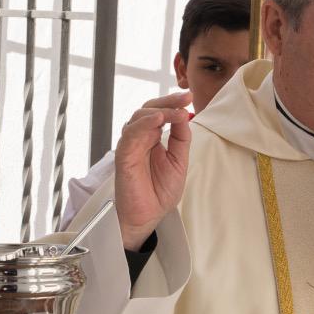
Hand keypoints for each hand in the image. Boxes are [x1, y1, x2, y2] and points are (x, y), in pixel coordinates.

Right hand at [114, 91, 192, 249]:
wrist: (149, 216)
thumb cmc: (159, 192)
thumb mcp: (179, 161)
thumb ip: (180, 138)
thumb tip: (185, 115)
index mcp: (153, 138)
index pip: (160, 112)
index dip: (173, 103)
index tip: (189, 97)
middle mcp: (140, 139)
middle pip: (149, 109)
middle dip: (168, 101)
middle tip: (185, 98)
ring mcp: (131, 146)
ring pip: (139, 117)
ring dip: (159, 110)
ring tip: (176, 111)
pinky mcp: (124, 156)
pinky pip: (130, 134)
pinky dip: (143, 124)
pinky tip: (157, 119)